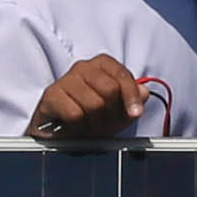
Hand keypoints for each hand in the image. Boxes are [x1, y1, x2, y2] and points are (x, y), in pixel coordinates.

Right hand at [28, 55, 156, 145]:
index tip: (135, 113)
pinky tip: (75, 128)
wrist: (58, 132)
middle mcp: (84, 67)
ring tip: (89, 127)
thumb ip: (133, 102)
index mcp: (102, 64)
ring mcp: (66, 79)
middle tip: (104, 125)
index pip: (122, 75)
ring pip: (94, 104)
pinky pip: (75, 115)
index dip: (131, 96)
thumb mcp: (117, 112)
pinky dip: (79, 128)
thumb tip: (144, 93)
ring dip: (95, 124)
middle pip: (110, 90)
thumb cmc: (89, 117)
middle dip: (111, 114)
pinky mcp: (52, 95)